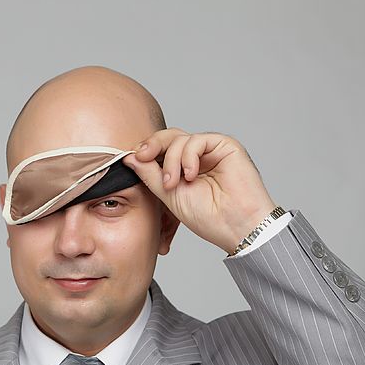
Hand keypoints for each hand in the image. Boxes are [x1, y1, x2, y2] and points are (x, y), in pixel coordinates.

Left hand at [121, 128, 277, 254]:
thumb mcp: (169, 195)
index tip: (132, 159)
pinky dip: (188, 156)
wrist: (235, 226)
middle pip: (169, 138)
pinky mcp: (225, 146)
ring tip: (173, 184)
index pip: (161, 150)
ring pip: (180, 139)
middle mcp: (197, 157)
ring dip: (171, 160)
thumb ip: (150, 175)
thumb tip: (130, 157)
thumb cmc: (208, 217)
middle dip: (152, 146)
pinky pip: (198, 140)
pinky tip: (191, 175)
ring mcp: (211, 151)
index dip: (146, 151)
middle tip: (142, 157)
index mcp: (183, 169)